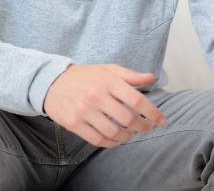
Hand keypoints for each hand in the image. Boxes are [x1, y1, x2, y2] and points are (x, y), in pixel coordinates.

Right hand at [43, 64, 166, 147]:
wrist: (52, 82)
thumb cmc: (85, 76)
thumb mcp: (108, 69)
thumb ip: (130, 75)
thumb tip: (151, 78)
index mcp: (108, 82)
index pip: (136, 101)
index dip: (152, 113)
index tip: (161, 120)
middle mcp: (97, 97)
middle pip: (127, 119)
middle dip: (142, 126)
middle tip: (147, 127)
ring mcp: (84, 112)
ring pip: (113, 132)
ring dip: (128, 136)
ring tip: (132, 133)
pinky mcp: (74, 124)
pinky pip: (97, 140)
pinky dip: (112, 143)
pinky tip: (118, 139)